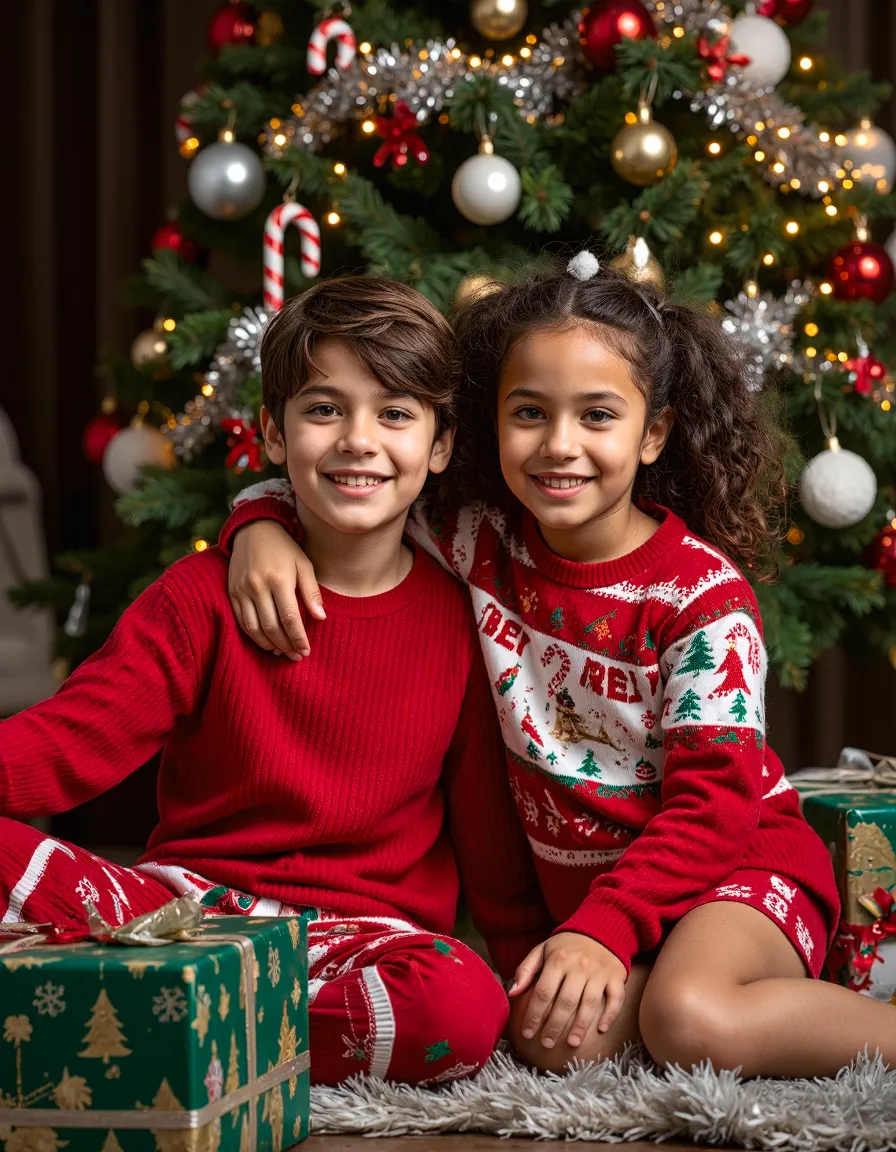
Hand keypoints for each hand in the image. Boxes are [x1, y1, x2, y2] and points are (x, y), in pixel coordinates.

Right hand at [228, 521, 324, 657]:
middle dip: (286, 646)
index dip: (298, 638)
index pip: (290, 618)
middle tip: (296, 656)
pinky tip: (266, 642)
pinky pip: (241, 621)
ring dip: (269, 645)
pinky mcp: (232, 592)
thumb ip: (311, 592)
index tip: (306, 650)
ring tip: (282, 652)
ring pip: (254, 628)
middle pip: (272, 627)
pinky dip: (253, 636)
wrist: (253, 530)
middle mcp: (258, 586)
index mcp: (279, 579)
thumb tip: (321, 618)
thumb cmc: (284, 548)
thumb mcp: (304, 564)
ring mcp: (242, 590)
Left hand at [509, 932, 626, 1048]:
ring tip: (571, 1043)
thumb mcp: (542, 950)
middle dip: (555, 1026)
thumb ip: (525, 970)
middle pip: (566, 1001)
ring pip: (590, 1003)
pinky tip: (601, 1030)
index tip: (527, 1033)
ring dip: (580, 1026)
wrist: (599, 929)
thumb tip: (512, 992)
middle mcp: (580, 966)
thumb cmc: (566, 946)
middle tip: (546, 1044)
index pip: (543, 992)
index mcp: (558, 959)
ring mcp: (600, 972)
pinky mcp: (616, 976)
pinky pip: (616, 998)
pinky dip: (610, 1015)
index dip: (534, 1014)